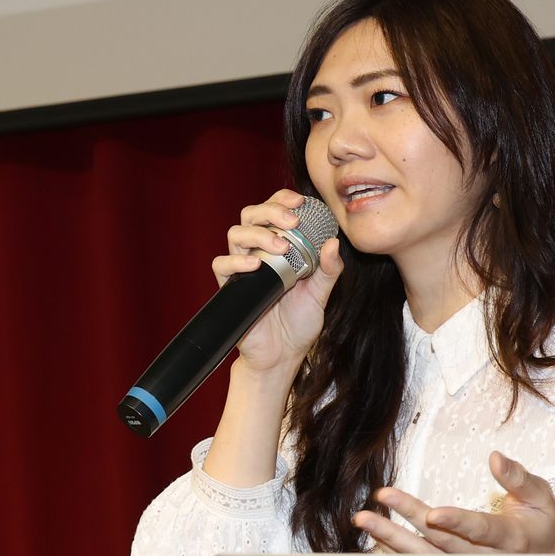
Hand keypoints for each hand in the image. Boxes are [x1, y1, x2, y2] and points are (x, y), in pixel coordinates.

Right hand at [214, 189, 342, 375]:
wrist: (282, 356)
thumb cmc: (299, 324)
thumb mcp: (320, 295)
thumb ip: (329, 271)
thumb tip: (333, 243)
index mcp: (279, 248)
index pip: (273, 211)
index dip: (282, 199)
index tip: (301, 200)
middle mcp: (258, 253)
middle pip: (251, 216)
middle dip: (270, 210)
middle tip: (291, 220)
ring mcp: (243, 269)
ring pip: (236, 234)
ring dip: (258, 234)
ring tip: (279, 245)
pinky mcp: (231, 288)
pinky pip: (222, 265)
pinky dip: (235, 261)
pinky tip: (255, 266)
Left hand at [352, 451, 554, 554]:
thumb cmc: (543, 525)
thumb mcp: (541, 497)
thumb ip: (518, 478)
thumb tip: (494, 456)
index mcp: (511, 538)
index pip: (480, 530)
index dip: (457, 522)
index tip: (431, 514)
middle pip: (442, 543)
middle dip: (406, 525)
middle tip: (374, 506)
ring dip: (394, 541)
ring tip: (365, 521)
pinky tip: (374, 542)